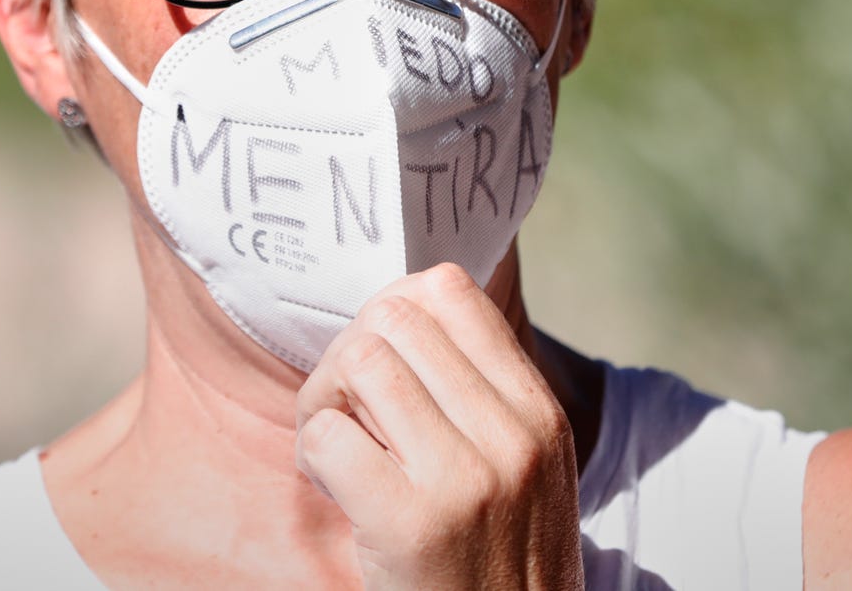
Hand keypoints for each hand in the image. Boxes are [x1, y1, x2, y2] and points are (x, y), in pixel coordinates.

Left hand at [292, 262, 583, 590]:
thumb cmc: (499, 561)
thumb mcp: (524, 466)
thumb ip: (480, 394)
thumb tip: (398, 307)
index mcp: (538, 412)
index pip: (446, 290)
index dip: (391, 313)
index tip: (381, 364)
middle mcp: (511, 435)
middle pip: (392, 320)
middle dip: (348, 356)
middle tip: (346, 411)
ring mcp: (466, 478)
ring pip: (359, 364)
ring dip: (324, 401)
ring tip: (336, 446)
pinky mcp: (412, 524)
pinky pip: (329, 435)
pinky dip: (313, 453)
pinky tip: (333, 486)